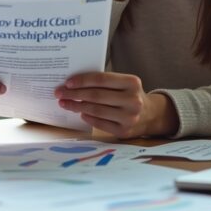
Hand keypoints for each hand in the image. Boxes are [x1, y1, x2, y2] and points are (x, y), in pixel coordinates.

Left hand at [54, 71, 176, 137]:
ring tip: (65, 103)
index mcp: (132, 83)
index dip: (82, 80)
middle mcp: (133, 100)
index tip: (67, 82)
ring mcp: (129, 117)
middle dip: (74, 94)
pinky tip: (80, 113)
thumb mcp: (124, 84)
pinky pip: (100, 123)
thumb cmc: (129, 95)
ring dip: (77, 106)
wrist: (151, 115)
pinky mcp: (125, 131)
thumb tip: (74, 83)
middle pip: (96, 95)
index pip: (101, 79)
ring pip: (96, 110)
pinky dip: (88, 118)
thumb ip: (105, 82)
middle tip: (59, 93)